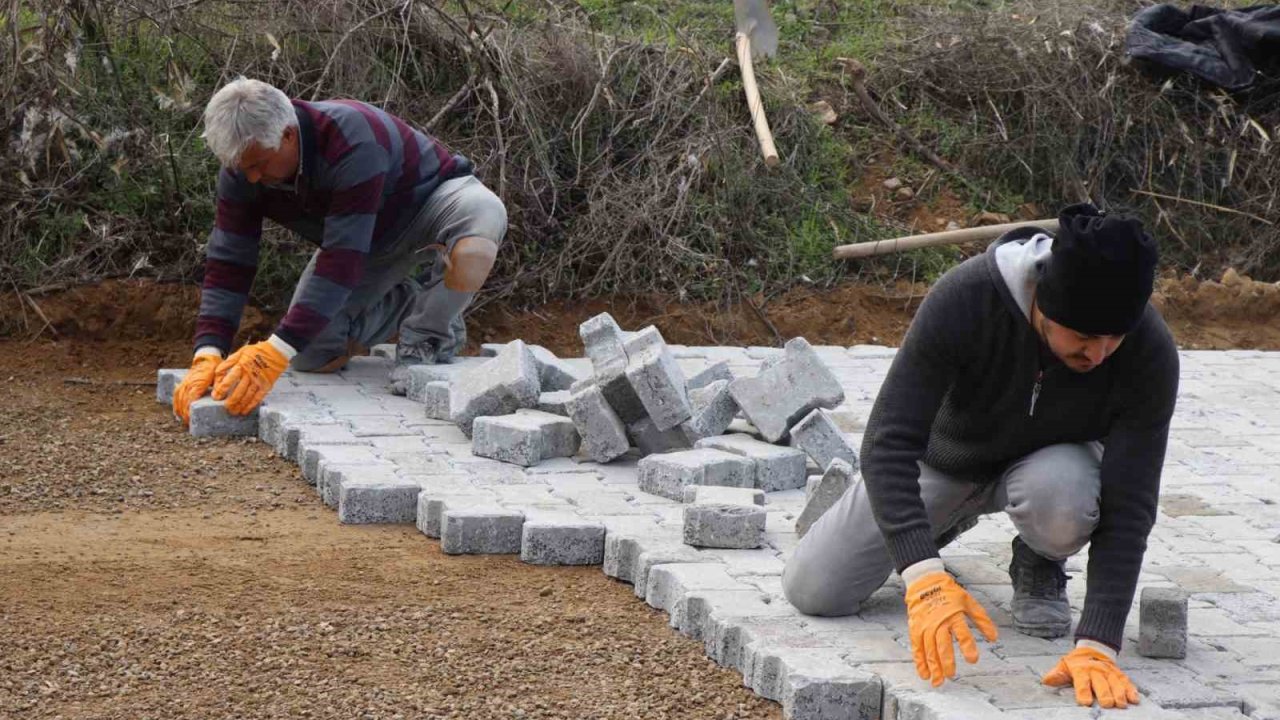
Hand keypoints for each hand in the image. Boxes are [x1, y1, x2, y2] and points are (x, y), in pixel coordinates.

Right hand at [173, 353, 220, 424]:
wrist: (206, 358)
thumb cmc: (214, 369)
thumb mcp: (218, 378)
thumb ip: (218, 387)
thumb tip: (216, 398)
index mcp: (197, 384)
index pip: (190, 400)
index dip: (189, 411)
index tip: (190, 420)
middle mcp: (188, 384)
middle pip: (183, 402)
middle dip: (184, 414)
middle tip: (188, 424)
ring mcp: (184, 383)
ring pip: (178, 399)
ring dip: (179, 410)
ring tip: (182, 420)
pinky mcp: (182, 383)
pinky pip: (176, 394)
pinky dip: (175, 403)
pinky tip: (177, 411)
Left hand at [211, 339, 289, 414]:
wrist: (276, 351)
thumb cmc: (257, 351)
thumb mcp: (240, 352)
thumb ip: (229, 362)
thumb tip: (218, 373)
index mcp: (241, 365)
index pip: (228, 380)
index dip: (220, 390)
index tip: (216, 396)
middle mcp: (249, 374)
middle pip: (238, 391)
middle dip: (230, 401)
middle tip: (225, 407)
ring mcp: (258, 381)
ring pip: (247, 396)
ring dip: (240, 405)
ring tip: (234, 411)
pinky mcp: (266, 385)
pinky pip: (258, 397)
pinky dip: (251, 405)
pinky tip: (246, 410)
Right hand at [905, 571, 998, 685]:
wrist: (925, 582)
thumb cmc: (950, 593)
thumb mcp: (969, 602)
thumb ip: (982, 620)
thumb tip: (994, 638)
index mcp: (954, 615)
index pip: (962, 633)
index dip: (967, 647)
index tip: (973, 660)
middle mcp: (938, 622)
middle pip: (942, 644)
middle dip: (946, 661)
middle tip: (952, 675)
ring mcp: (925, 626)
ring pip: (929, 649)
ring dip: (933, 666)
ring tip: (938, 681)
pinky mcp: (916, 628)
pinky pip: (917, 647)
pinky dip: (919, 661)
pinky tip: (924, 673)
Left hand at [1043, 646, 1139, 708]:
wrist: (1093, 648)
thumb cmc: (1077, 662)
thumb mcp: (1064, 665)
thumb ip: (1057, 674)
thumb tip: (1046, 681)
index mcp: (1081, 670)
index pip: (1082, 682)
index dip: (1083, 692)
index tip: (1085, 702)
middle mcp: (1096, 671)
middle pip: (1101, 684)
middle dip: (1104, 694)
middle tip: (1107, 704)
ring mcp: (1109, 672)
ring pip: (1116, 683)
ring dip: (1120, 694)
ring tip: (1122, 704)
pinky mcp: (1119, 674)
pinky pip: (1126, 682)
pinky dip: (1131, 690)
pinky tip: (1135, 699)